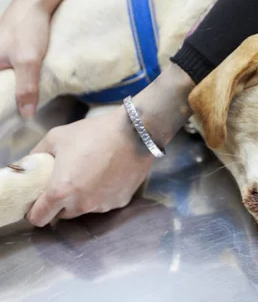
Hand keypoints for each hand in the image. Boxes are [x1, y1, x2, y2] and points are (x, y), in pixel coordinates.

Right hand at [0, 0, 50, 117]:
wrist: (36, 2)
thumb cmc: (28, 29)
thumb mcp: (29, 62)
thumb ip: (26, 89)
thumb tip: (26, 114)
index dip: (3, 102)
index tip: (9, 118)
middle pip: (1, 85)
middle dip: (8, 97)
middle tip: (24, 111)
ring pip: (5, 77)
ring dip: (14, 88)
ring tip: (26, 102)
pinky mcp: (6, 49)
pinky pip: (9, 69)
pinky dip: (17, 77)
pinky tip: (29, 83)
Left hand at [26, 107, 154, 226]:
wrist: (135, 133)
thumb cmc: (94, 133)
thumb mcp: (56, 137)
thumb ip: (36, 156)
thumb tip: (29, 167)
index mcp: (61, 192)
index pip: (38, 218)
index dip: (35, 210)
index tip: (40, 198)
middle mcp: (82, 205)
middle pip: (62, 215)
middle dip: (61, 202)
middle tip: (67, 180)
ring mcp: (103, 205)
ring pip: (85, 209)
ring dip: (83, 198)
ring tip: (91, 173)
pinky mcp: (121, 202)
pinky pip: (104, 203)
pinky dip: (102, 194)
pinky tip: (108, 174)